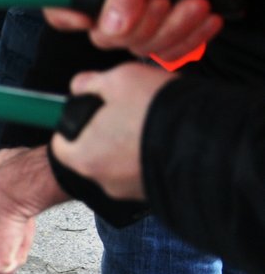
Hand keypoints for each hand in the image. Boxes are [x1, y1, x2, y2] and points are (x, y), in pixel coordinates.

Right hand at [45, 0, 261, 60]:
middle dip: (140, 24)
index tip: (90, 19)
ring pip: (134, 46)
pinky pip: (161, 53)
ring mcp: (135, 15)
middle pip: (100, 34)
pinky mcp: (160, 30)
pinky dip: (187, 39)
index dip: (63, 14)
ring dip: (171, 29)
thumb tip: (108, 29)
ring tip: (197, 3)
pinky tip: (204, 15)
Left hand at [50, 63, 175, 199]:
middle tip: (125, 113)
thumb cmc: (156, 110)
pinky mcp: (155, 194)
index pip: (61, 144)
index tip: (90, 112)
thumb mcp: (119, 79)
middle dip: (104, 133)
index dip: (74, 124)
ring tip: (150, 122)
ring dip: (129, 145)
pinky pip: (144, 172)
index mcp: (83, 156)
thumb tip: (79, 86)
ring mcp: (129, 192)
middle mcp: (102, 180)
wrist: (211, 141)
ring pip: (119, 164)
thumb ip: (91, 83)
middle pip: (91, 154)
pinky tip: (164, 137)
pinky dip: (149, 156)